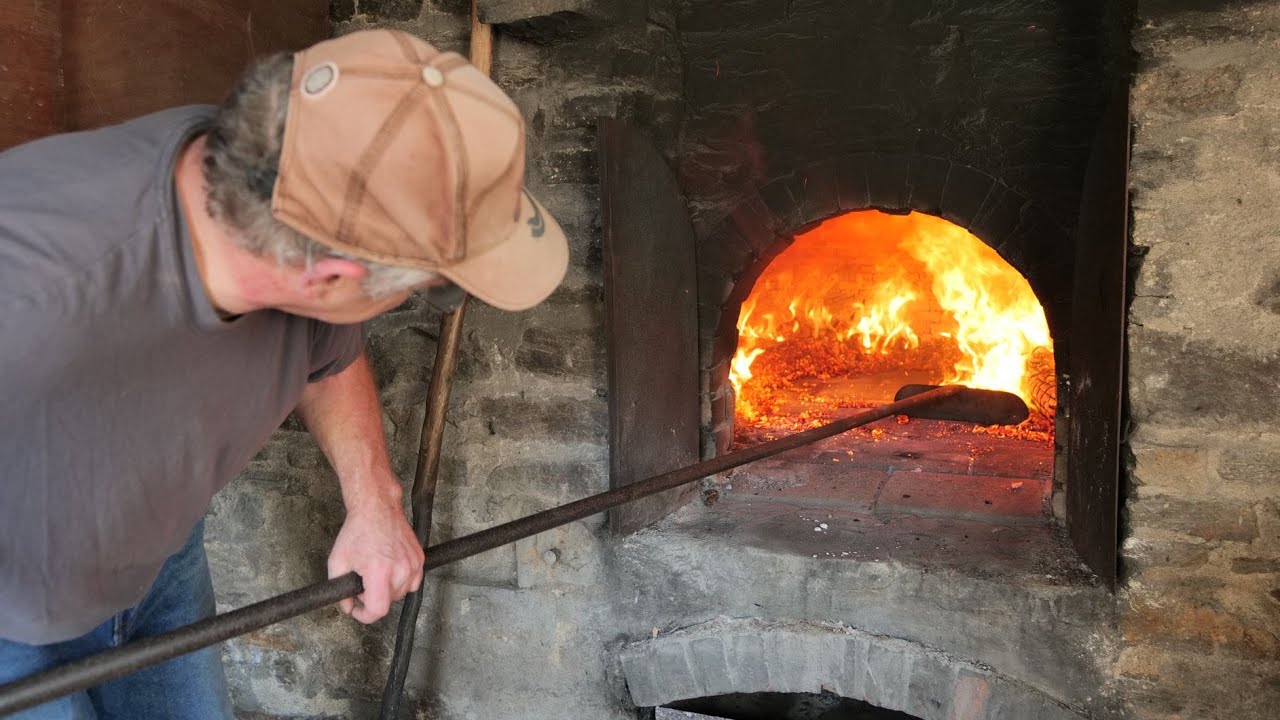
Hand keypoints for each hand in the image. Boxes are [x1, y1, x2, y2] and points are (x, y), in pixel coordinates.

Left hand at [326, 479, 424, 623]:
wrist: (377, 508)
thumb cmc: (357, 531)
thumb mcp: (338, 561)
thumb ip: (340, 588)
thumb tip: (348, 606)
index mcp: (380, 571)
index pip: (378, 609)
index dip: (365, 615)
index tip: (357, 610)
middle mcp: (401, 570)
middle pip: (389, 602)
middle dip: (373, 597)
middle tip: (362, 582)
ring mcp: (414, 564)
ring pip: (402, 593)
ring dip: (388, 590)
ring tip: (376, 573)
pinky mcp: (420, 558)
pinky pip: (413, 582)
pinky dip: (402, 582)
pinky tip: (390, 570)